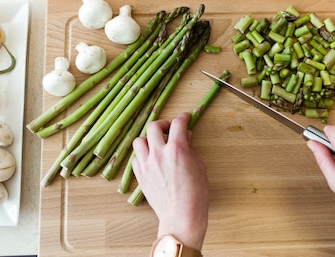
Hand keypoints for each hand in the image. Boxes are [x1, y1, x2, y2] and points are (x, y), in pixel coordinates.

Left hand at [132, 112, 208, 250]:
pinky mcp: (140, 176)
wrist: (182, 216)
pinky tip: (150, 159)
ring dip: (148, 139)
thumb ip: (190, 149)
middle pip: (154, 126)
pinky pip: (135, 158)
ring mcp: (147, 165)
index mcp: (177, 149)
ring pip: (139, 140)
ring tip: (156, 144)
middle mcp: (159, 154)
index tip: (185, 117)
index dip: (183, 117)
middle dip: (163, 124)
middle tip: (169, 129)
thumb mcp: (199, 167)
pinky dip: (142, 155)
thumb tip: (185, 138)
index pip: (178, 123)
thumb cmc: (195, 195)